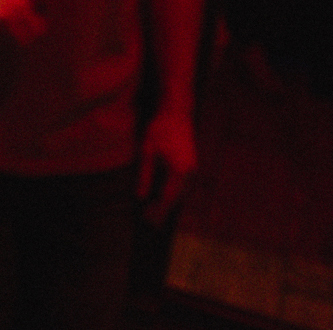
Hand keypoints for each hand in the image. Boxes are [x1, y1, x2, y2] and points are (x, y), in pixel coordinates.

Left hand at [135, 108, 196, 222]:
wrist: (176, 109)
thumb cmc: (160, 127)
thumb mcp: (147, 151)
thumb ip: (144, 175)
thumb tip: (140, 196)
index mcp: (179, 172)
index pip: (168, 199)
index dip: (157, 211)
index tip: (146, 221)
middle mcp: (189, 172)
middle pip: (176, 198)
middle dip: (163, 210)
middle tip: (149, 222)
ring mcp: (191, 167)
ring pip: (180, 192)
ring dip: (168, 202)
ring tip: (154, 211)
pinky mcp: (190, 162)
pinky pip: (181, 183)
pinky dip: (172, 192)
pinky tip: (163, 194)